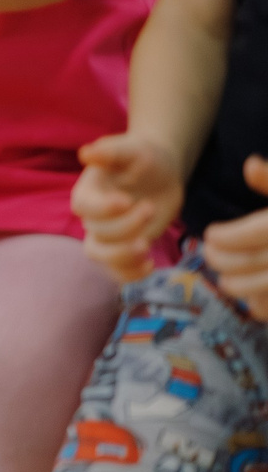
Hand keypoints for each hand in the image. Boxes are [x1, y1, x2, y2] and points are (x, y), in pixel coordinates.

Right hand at [75, 133, 183, 283]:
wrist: (161, 172)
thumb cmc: (142, 157)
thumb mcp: (130, 149)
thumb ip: (110, 152)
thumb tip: (86, 153)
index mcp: (87, 191)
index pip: (83, 207)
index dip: (103, 208)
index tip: (127, 200)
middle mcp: (92, 216)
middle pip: (97, 232)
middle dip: (126, 226)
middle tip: (150, 208)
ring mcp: (108, 235)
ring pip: (100, 256)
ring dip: (122, 257)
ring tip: (147, 249)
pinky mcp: (125, 248)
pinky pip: (117, 270)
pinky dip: (130, 274)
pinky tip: (151, 264)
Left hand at [204, 158, 267, 310]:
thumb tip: (249, 165)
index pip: (259, 230)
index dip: (230, 235)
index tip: (210, 234)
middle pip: (257, 260)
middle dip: (225, 260)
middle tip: (208, 254)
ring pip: (265, 287)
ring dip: (238, 285)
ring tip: (224, 279)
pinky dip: (261, 306)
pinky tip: (251, 299)